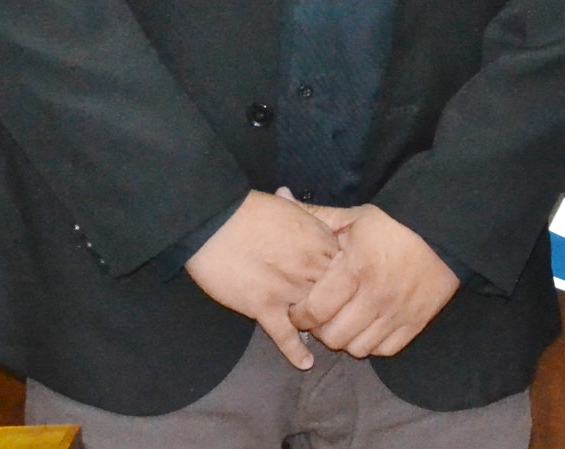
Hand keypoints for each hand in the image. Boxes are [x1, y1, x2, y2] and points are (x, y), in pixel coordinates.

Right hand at [183, 188, 340, 369]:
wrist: (215, 223)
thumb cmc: (248, 211)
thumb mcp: (287, 208)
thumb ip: (301, 212)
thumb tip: (296, 201)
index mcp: (320, 241)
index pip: (348, 269)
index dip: (348, 280)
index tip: (349, 288)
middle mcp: (311, 267)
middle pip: (338, 295)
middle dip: (340, 307)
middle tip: (341, 319)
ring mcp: (289, 289)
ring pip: (316, 316)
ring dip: (321, 328)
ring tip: (327, 338)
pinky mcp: (265, 306)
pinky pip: (285, 335)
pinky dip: (295, 351)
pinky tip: (305, 364)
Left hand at [287, 204, 460, 358]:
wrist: (445, 231)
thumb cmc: (393, 225)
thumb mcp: (354, 218)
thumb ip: (316, 215)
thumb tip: (281, 195)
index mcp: (356, 268)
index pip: (315, 311)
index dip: (300, 315)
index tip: (299, 308)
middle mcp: (377, 295)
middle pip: (334, 337)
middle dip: (322, 330)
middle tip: (322, 316)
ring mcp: (398, 312)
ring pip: (359, 348)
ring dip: (347, 338)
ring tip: (345, 321)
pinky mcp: (416, 322)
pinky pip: (385, 349)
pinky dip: (373, 343)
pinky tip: (369, 325)